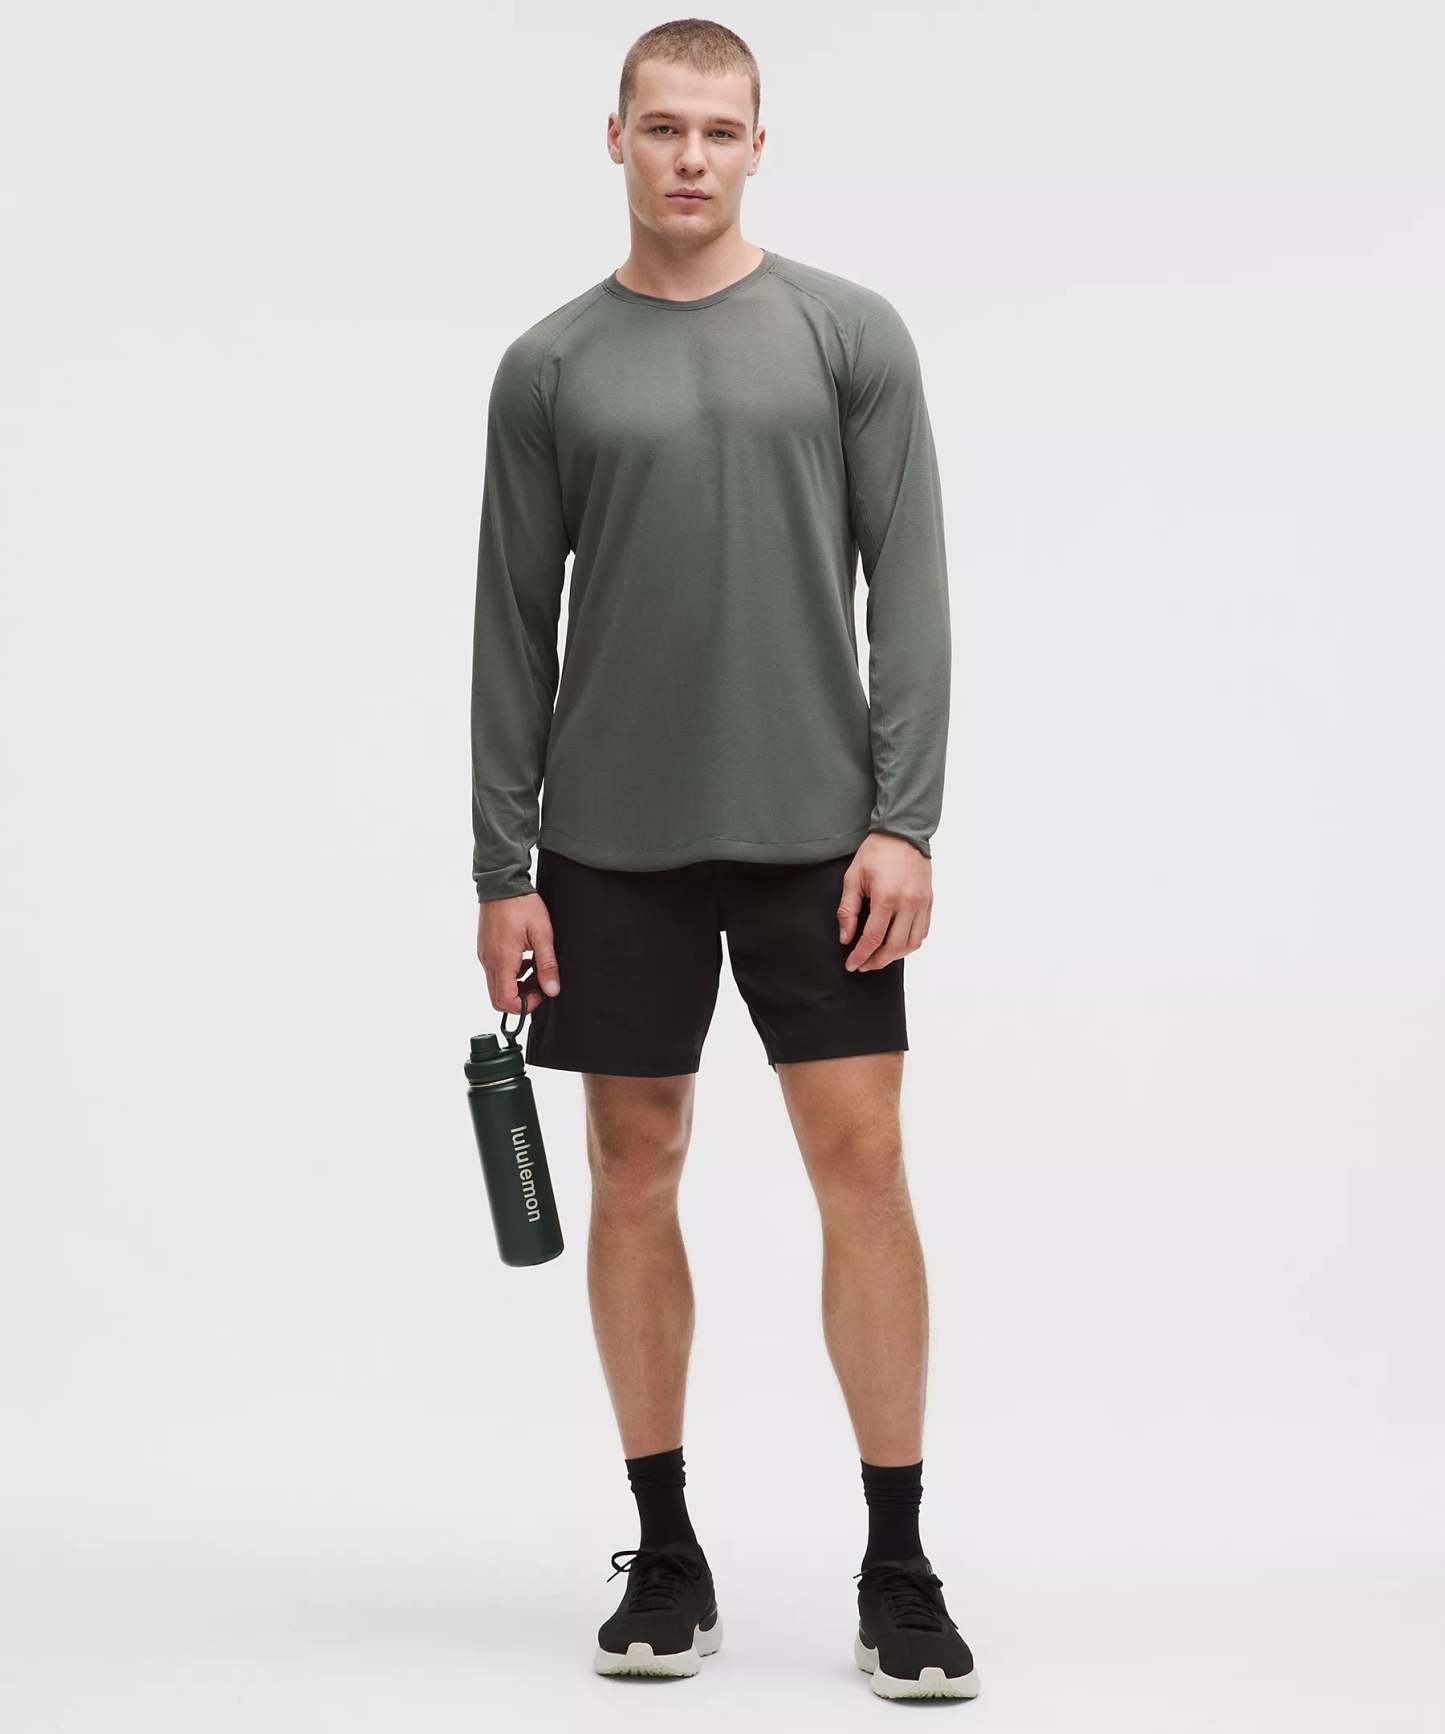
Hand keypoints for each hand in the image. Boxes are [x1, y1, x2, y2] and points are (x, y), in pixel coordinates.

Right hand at [478, 890, 561, 1014]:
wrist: (502, 883)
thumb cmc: (521, 904)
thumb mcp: (542, 934)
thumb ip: (547, 964)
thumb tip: (552, 989)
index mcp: (502, 960)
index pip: (505, 1001)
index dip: (525, 1005)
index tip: (541, 993)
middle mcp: (488, 961)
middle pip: (498, 999)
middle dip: (521, 998)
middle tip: (539, 984)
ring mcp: (484, 956)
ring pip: (496, 986)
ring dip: (516, 986)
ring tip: (535, 969)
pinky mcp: (485, 949)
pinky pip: (495, 972)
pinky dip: (510, 974)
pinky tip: (525, 959)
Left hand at [837, 833, 932, 971]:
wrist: (903, 833)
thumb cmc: (876, 853)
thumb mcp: (853, 878)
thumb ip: (848, 911)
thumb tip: (846, 938)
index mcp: (887, 897)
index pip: (872, 938)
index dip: (860, 955)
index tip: (852, 964)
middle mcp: (908, 903)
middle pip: (894, 947)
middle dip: (877, 961)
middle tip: (864, 965)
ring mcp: (921, 903)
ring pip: (912, 943)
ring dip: (895, 956)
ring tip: (879, 957)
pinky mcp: (928, 901)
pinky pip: (923, 931)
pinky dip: (910, 943)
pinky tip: (897, 943)